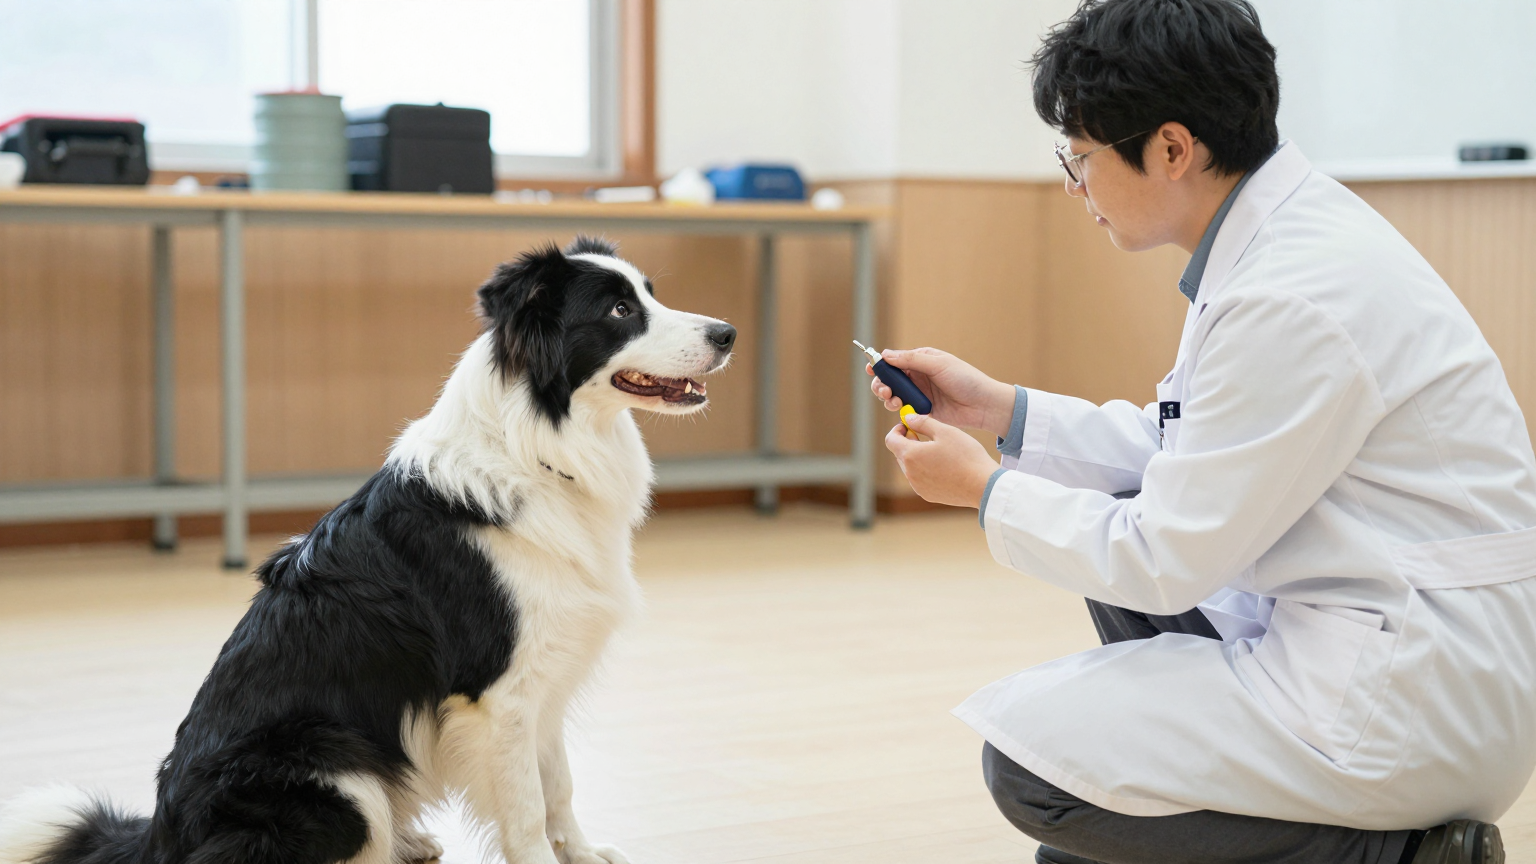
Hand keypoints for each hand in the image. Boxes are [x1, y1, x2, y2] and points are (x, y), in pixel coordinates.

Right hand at [866, 347, 1014, 437]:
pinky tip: (901, 411)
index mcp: (921, 361)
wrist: (984, 406)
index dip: (880, 365)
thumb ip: (912, 359)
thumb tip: (886, 354)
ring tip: (893, 401)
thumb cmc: (966, 380)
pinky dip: (898, 411)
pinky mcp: (923, 412)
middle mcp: (918, 377)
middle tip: (884, 391)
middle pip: (889, 380)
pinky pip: (903, 411)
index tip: (871, 369)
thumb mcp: (939, 364)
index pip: (894, 361)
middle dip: (881, 384)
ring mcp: (919, 395)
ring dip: (887, 398)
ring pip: (893, 396)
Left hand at [885, 413, 998, 507]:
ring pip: (910, 467)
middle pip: (900, 454)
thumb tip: (908, 417)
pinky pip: (920, 479)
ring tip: (939, 451)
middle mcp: (910, 473)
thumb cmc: (966, 456)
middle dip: (909, 442)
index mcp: (910, 455)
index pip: (890, 440)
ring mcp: (918, 487)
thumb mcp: (945, 431)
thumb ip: (923, 422)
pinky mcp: (928, 496)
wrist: (983, 486)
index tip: (909, 425)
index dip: (898, 429)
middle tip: (927, 436)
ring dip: (918, 457)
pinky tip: (944, 466)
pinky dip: (925, 470)